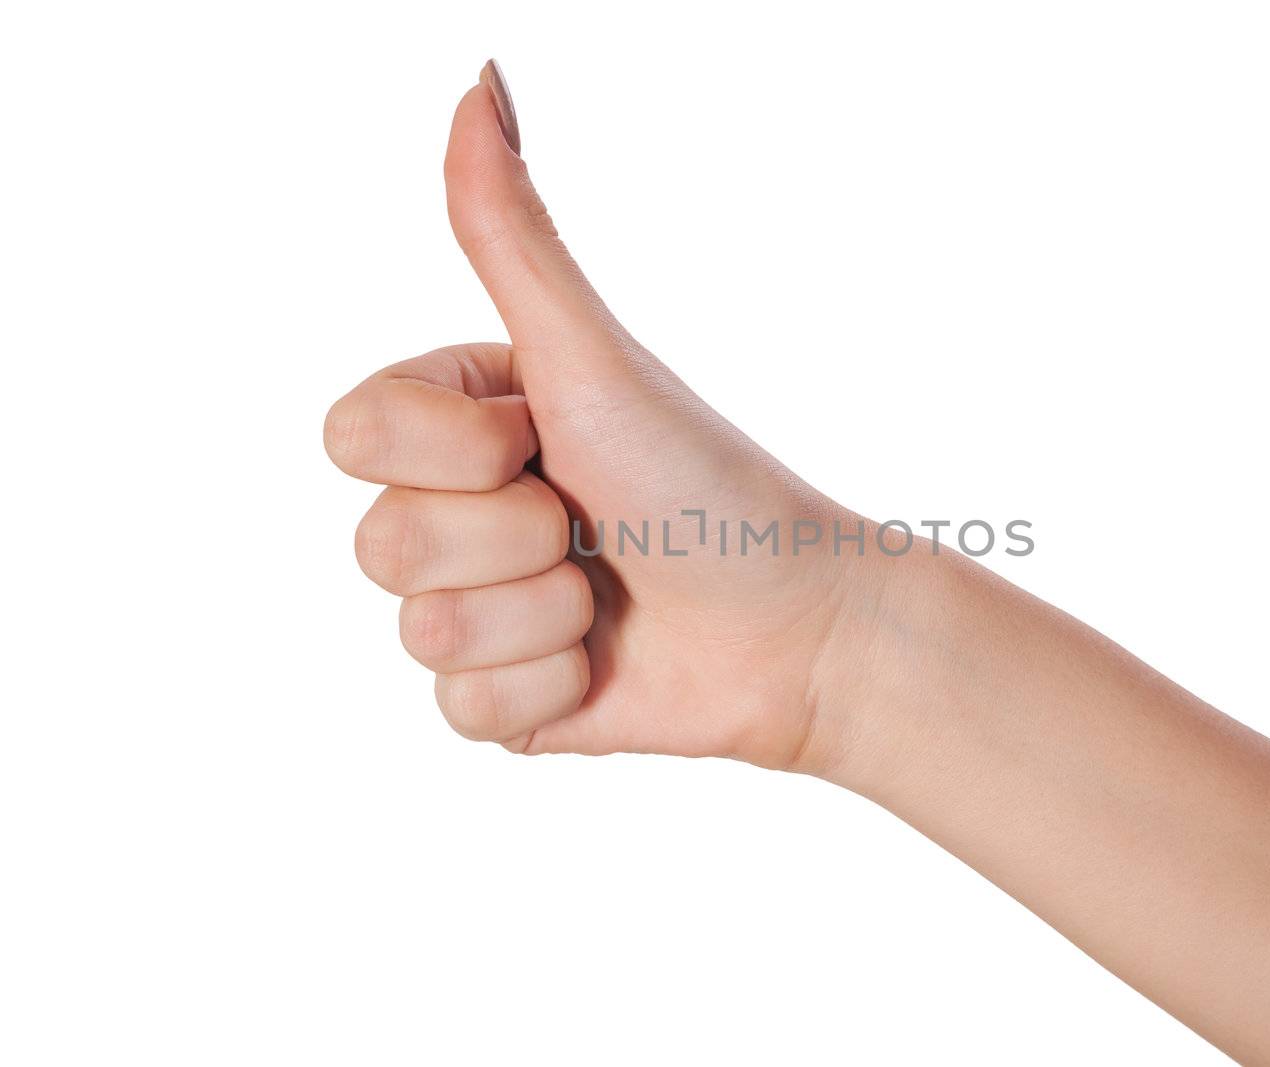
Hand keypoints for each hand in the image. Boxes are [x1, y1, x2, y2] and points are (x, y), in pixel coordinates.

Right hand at [325, 62, 870, 769]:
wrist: (798, 623)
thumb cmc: (707, 479)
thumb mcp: (594, 358)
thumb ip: (514, 235)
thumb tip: (478, 81)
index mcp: (460, 419)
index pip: (355, 433)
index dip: (459, 448)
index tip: (552, 438)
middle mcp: (453, 510)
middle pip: (382, 544)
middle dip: (514, 537)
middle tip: (590, 523)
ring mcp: (474, 609)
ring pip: (423, 634)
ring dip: (544, 615)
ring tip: (608, 593)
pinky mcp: (503, 700)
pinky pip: (465, 712)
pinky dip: (553, 687)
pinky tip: (604, 660)